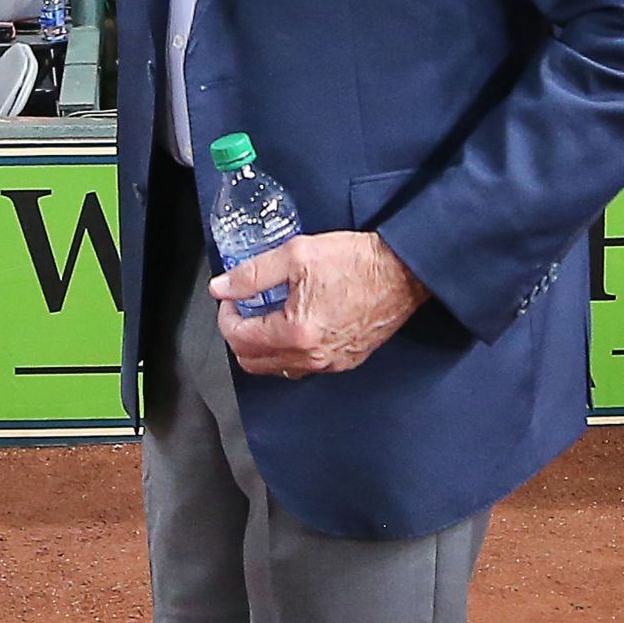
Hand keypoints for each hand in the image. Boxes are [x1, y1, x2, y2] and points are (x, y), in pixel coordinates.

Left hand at [210, 230, 427, 377]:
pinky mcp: (346, 361)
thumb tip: (221, 288)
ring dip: (262, 346)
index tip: (230, 300)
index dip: (226, 318)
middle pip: (254, 363)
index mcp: (296, 332)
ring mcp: (331, 364)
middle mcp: (312, 357)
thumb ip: (252, 274)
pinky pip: (303, 366)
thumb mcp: (295, 254)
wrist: (402, 271)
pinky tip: (292, 324)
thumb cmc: (355, 261)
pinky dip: (287, 350)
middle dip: (239, 336)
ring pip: (278, 368)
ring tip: (266, 314)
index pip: (240, 339)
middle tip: (242, 309)